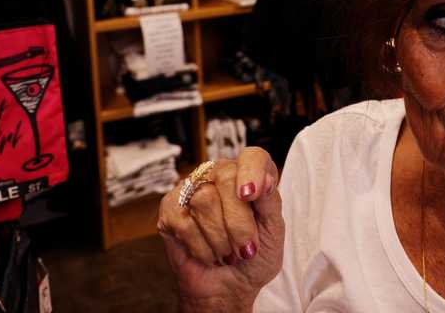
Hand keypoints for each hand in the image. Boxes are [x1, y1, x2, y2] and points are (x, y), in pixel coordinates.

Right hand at [157, 147, 284, 311]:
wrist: (230, 288)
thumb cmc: (255, 256)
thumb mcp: (274, 230)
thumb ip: (270, 202)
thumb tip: (265, 178)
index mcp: (251, 176)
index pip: (253, 156)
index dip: (252, 171)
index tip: (251, 195)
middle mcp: (221, 176)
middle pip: (226, 177)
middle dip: (239, 222)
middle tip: (246, 248)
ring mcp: (193, 190)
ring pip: (204, 199)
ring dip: (220, 238)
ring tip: (227, 253)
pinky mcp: (170, 209)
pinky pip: (184, 221)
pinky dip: (201, 247)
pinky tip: (209, 255)